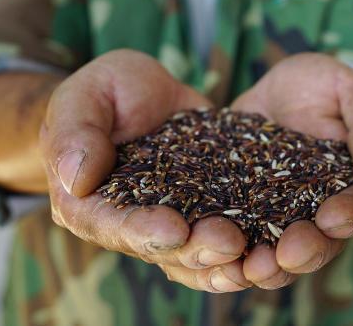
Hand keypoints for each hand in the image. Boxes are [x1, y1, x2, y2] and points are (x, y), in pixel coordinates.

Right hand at [39, 49, 250, 293]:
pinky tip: (276, 248)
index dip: (142, 232)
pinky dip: (252, 247)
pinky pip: (229, 238)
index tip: (174, 229)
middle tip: (231, 241)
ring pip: (198, 256)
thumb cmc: (104, 91)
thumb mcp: (84, 95)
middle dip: (197, 249)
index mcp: (89, 204)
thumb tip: (76, 178)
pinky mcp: (209, 210)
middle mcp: (131, 225)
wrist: (143, 91)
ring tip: (258, 252)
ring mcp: (173, 222)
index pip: (112, 226)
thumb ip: (75, 132)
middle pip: (162, 250)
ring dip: (228, 260)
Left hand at [226, 53, 352, 289]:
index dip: (347, 215)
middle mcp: (317, 213)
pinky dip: (223, 257)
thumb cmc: (323, 87)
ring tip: (249, 269)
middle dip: (303, 253)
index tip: (333, 219)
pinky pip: (234, 244)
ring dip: (265, 267)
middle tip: (286, 256)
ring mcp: (277, 220)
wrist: (278, 93)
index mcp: (352, 186)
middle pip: (317, 243)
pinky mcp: (239, 216)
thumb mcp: (347, 87)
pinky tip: (207, 256)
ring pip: (276, 256)